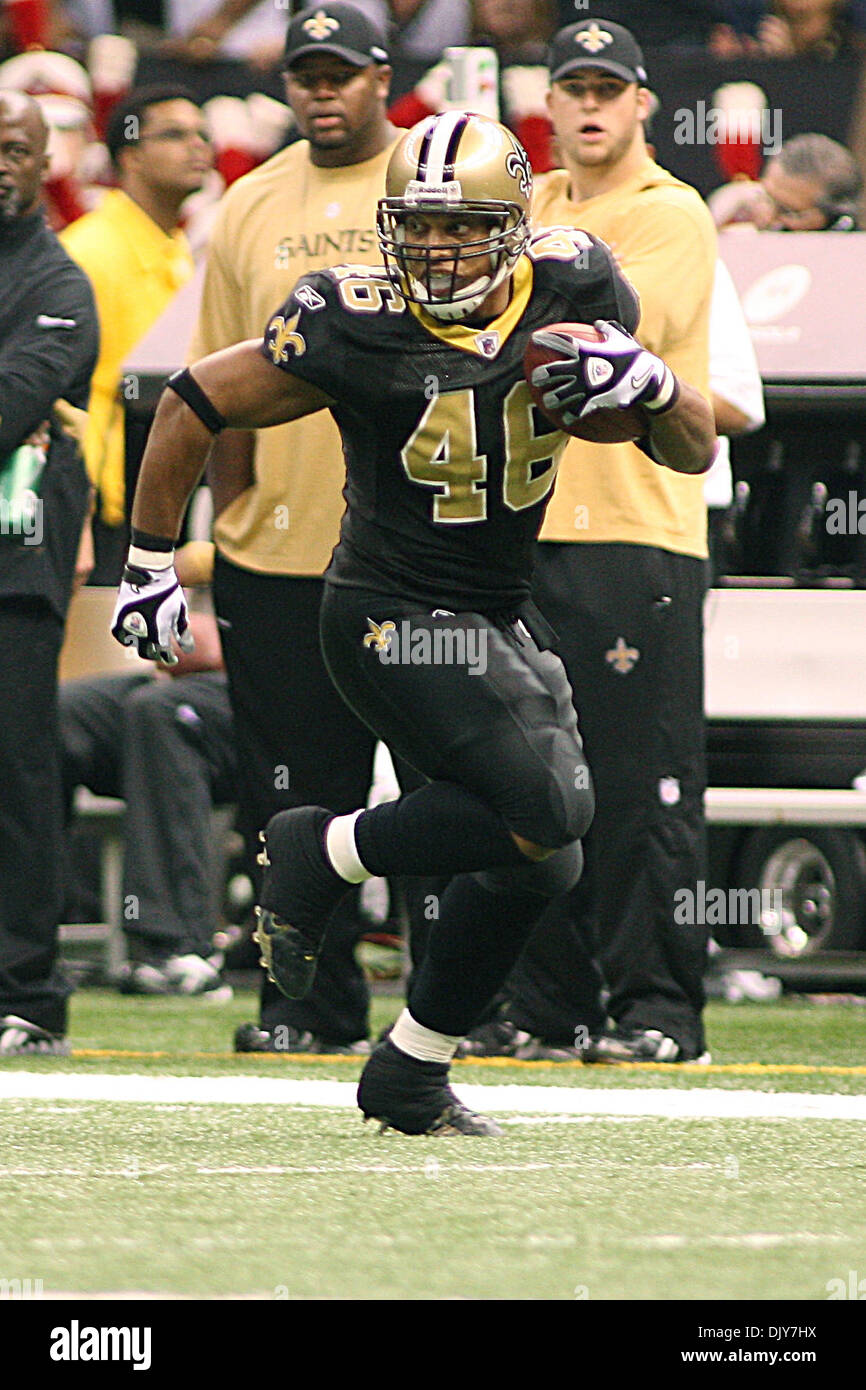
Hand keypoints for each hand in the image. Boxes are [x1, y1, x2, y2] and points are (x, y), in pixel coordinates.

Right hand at [111, 561, 193, 663]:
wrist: (148, 572)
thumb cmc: (167, 591)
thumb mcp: (179, 612)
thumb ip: (183, 632)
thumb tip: (188, 650)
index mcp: (158, 631)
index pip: (163, 654)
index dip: (169, 658)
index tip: (173, 658)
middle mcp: (141, 631)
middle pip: (147, 654)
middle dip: (156, 654)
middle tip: (161, 651)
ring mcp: (127, 625)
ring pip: (134, 646)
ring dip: (142, 646)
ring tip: (149, 641)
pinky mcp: (117, 619)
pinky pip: (121, 637)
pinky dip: (128, 639)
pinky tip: (135, 636)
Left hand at [530, 320, 676, 425]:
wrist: (647, 379)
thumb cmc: (634, 356)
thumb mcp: (621, 338)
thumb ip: (608, 330)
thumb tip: (599, 322)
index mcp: (587, 350)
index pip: (561, 342)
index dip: (546, 339)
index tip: (534, 339)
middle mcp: (583, 369)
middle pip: (554, 371)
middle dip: (542, 374)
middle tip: (536, 377)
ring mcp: (587, 387)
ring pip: (561, 395)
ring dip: (552, 399)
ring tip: (548, 401)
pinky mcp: (594, 403)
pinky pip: (577, 411)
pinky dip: (571, 416)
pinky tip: (566, 420)